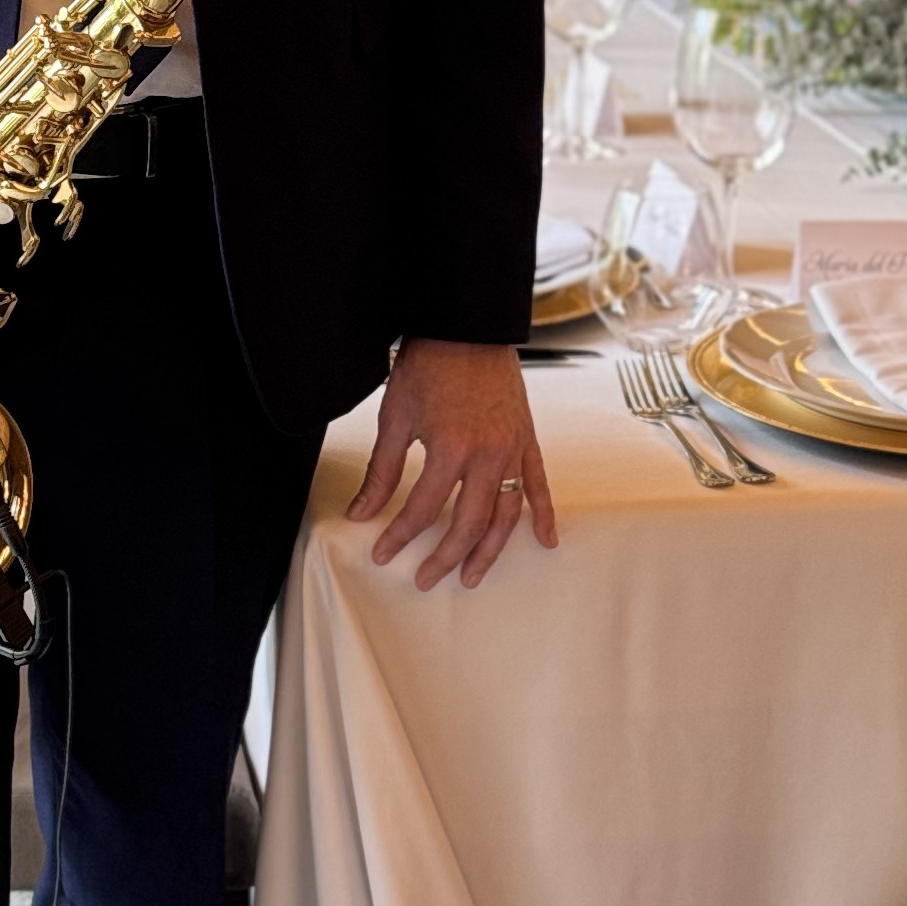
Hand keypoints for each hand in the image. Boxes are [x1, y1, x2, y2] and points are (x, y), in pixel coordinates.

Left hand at [344, 338, 558, 591]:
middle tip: (425, 579)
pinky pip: (539, 486)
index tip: (383, 553)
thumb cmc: (428, 366)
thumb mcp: (396, 417)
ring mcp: (512, 450)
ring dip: (489, 550)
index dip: (400, 536)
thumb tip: (362, 512)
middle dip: (444, 557)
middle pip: (468, 524)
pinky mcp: (527, 440)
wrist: (467, 327)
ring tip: (471, 576)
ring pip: (506, 515)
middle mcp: (488, 456)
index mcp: (450, 449)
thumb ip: (383, 471)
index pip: (422, 509)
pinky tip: (544, 542)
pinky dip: (544, 515)